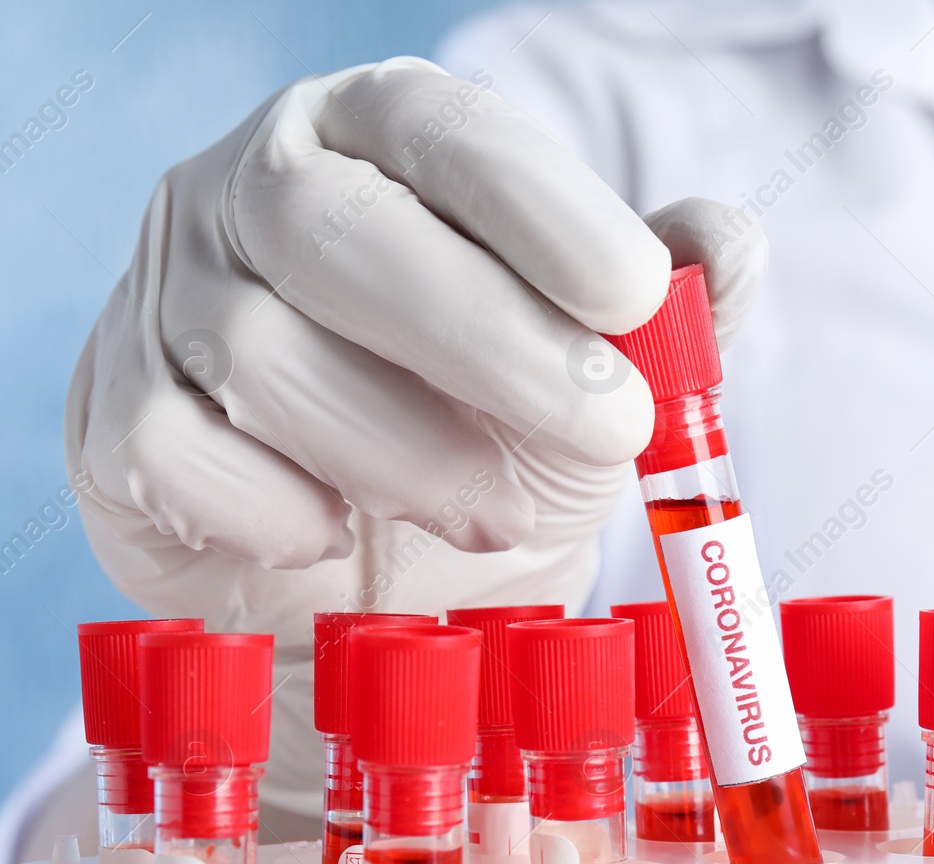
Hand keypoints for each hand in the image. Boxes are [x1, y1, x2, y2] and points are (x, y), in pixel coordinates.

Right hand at [63, 57, 765, 814]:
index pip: (441, 127)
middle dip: (490, 342)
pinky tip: (342, 534)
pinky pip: (174, 453)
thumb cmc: (498, 439)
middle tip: (608, 427)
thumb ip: (671, 307)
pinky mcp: (116, 412)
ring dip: (407, 454)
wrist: (384, 578)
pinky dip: (279, 509)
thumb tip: (729, 246)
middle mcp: (256, 191)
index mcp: (378, 140)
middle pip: (338, 233)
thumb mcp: (601, 369)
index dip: (541, 207)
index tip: (636, 296)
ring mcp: (168, 295)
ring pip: (260, 353)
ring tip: (495, 513)